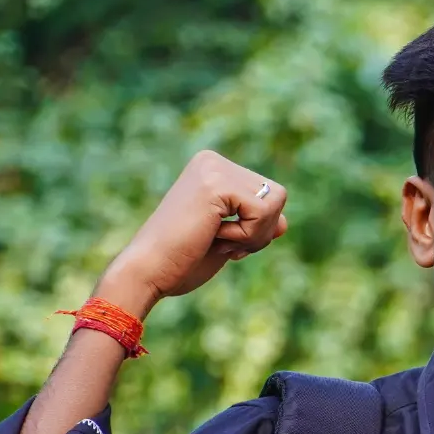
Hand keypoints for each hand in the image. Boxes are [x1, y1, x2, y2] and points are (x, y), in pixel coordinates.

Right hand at [94, 150, 287, 317]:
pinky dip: (247, 236)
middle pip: (277, 195)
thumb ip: (255, 227)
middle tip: (222, 243)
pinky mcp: (215, 184)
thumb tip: (285, 223)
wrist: (148, 272)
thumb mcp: (229, 242)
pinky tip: (214, 237)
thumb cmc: (182, 261)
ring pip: (275, 202)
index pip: (269, 194)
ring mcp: (213, 168)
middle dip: (259, 231)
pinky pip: (262, 213)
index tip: (223, 239)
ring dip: (254, 234)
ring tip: (218, 240)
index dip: (257, 228)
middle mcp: (212, 161)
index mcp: (212, 168)